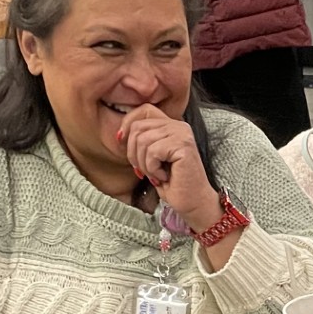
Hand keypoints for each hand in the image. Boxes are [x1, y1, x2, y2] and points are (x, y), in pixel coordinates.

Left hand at [117, 103, 220, 231]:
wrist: (192, 203)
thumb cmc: (172, 184)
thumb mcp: (151, 158)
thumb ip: (141, 140)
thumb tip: (120, 134)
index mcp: (171, 125)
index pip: (143, 110)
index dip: (128, 124)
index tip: (124, 145)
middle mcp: (178, 125)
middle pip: (138, 127)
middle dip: (133, 153)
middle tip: (144, 171)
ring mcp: (182, 134)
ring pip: (143, 140)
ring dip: (144, 164)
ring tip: (156, 175)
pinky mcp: (183, 145)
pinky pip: (152, 152)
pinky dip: (153, 169)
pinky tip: (164, 177)